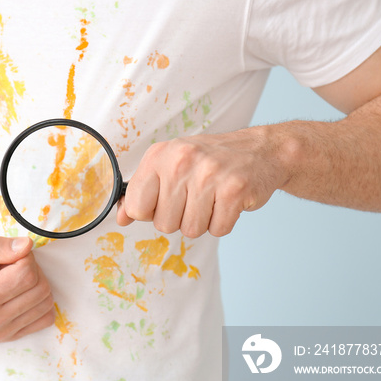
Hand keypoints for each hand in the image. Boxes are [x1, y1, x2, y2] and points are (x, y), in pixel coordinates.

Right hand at [0, 236, 54, 342]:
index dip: (24, 256)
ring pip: (45, 303)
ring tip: (14, 278)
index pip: (26, 274)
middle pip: (40, 288)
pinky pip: (43, 319)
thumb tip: (27, 245)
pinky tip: (21, 293)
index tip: (9, 253)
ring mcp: (2, 333)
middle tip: (11, 263)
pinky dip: (39, 302)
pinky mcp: (7, 337)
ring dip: (36, 284)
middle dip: (32, 268)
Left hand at [117, 127, 291, 237]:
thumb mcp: (170, 166)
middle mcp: (181, 160)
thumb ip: (142, 192)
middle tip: (195, 198)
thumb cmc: (209, 162)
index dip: (151, 213)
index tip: (165, 201)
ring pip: (191, 230)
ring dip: (203, 222)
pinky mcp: (234, 189)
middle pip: (164, 224)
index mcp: (159, 155)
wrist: (260, 150)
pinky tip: (228, 202)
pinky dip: (223, 223)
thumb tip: (121, 218)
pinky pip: (217, 230)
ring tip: (212, 199)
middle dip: (180, 219)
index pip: (137, 206)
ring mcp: (209, 174)